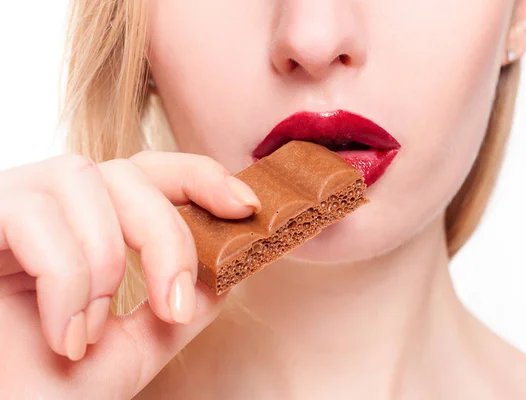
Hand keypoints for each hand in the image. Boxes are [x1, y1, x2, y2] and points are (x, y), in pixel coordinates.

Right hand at [0, 151, 259, 398]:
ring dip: (105, 263)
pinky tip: (63, 336)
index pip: (148, 171)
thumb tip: (232, 256)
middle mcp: (48, 208)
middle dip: (164, 235)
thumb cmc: (52, 390)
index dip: (200, 175)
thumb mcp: (144, 341)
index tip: (245, 207)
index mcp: (86, 227)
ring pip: (82, 181)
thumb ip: (188, 295)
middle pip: (125, 171)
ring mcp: (6, 208)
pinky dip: (65, 279)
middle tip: (171, 306)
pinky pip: (31, 214)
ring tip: (89, 334)